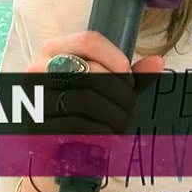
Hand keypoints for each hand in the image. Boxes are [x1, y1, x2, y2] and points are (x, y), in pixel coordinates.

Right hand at [16, 32, 162, 191]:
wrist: (54, 152)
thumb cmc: (81, 113)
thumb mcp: (104, 89)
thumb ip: (127, 76)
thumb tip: (158, 62)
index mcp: (54, 50)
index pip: (88, 40)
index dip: (115, 58)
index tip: (129, 78)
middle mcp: (37, 68)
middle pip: (91, 71)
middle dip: (120, 92)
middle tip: (130, 108)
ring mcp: (33, 98)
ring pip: (85, 99)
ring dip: (113, 115)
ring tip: (121, 124)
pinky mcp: (35, 126)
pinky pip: (76, 125)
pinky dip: (100, 132)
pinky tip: (107, 136)